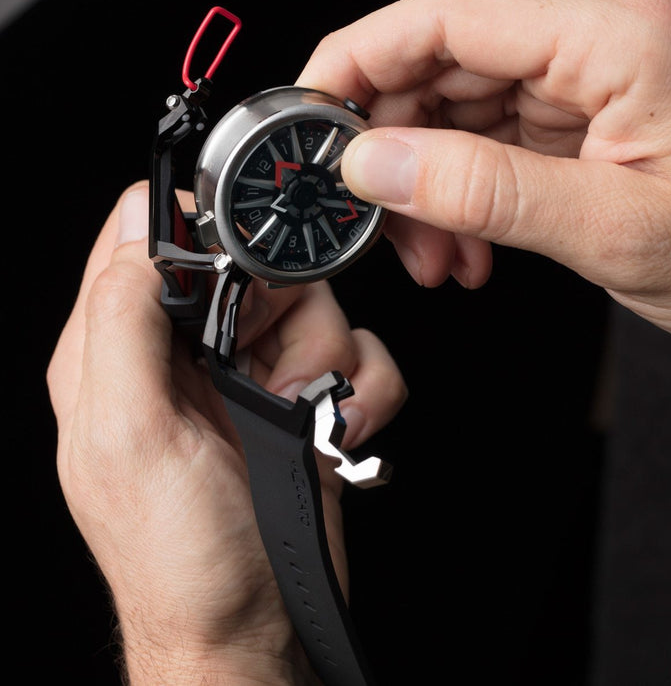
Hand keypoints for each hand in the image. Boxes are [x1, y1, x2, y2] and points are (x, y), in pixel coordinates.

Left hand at [46, 182, 406, 683]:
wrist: (259, 626)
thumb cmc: (183, 555)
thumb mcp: (127, 436)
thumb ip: (123, 322)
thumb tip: (142, 227)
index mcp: (123, 349)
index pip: (149, 235)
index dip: (201, 232)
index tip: (240, 273)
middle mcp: (190, 353)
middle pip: (253, 264)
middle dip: (282, 311)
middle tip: (271, 370)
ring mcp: (254, 374)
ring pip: (318, 306)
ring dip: (326, 362)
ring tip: (300, 417)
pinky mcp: (308, 398)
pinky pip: (362, 352)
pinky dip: (363, 390)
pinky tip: (334, 434)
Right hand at [297, 0, 670, 348]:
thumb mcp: (614, 230)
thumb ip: (487, 191)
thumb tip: (378, 164)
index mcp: (611, 35)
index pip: (442, 17)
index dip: (357, 61)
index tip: (308, 116)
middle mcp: (593, 38)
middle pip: (439, 66)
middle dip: (393, 152)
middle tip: (380, 223)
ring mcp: (584, 77)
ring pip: (455, 113)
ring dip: (427, 186)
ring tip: (438, 255)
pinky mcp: (578, 117)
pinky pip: (488, 143)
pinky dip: (461, 196)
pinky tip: (469, 246)